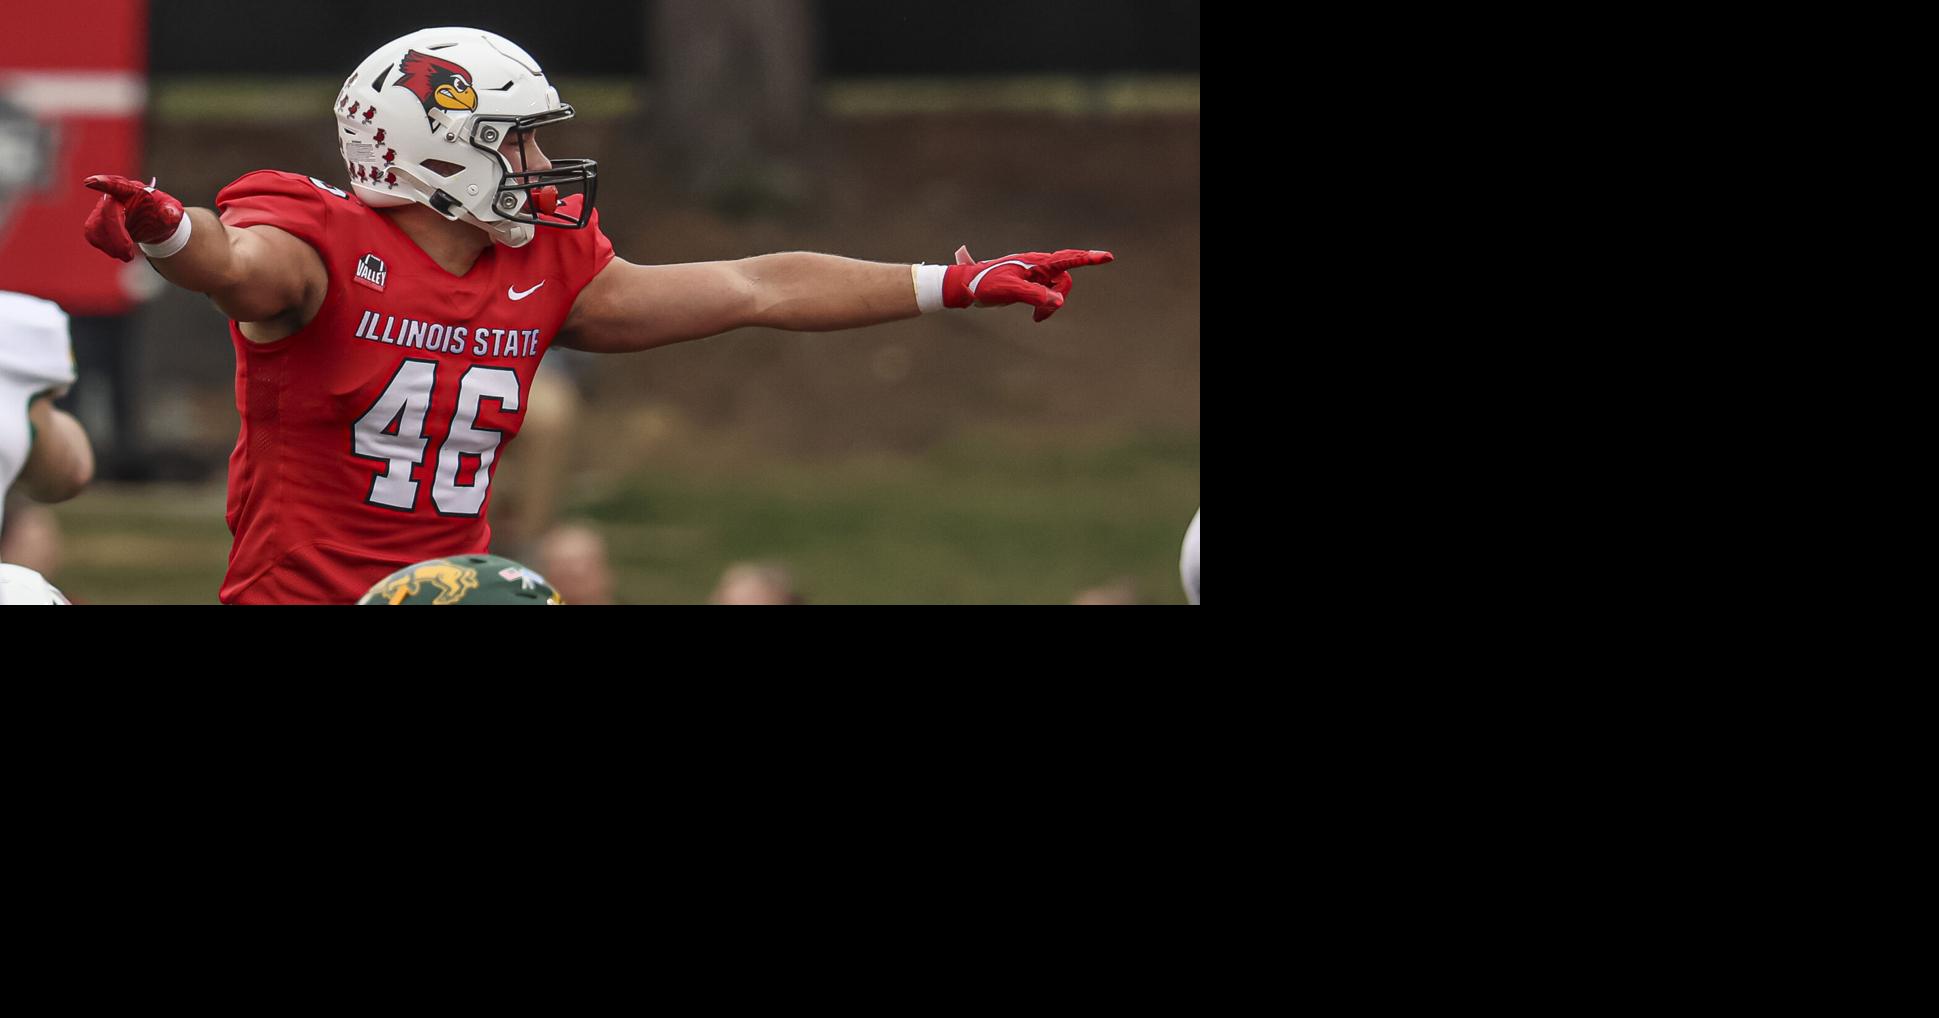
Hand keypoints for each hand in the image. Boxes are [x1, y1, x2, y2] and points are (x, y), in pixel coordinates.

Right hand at [82, 174, 185, 261]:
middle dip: (116, 236)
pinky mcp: (97, 221)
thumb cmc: (164, 212)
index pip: (116, 185)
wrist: (156, 222)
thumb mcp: (173, 210)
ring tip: (127, 255)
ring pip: (96, 226)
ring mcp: (103, 208)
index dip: (103, 183)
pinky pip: (92, 234)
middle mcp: (114, 197)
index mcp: (132, 190)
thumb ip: (172, 211)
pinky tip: (118, 252)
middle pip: (107, 214)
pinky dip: (104, 246)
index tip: (89, 182)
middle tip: (128, 255)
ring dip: (110, 245)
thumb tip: (169, 214)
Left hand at [945, 246, 1113, 321]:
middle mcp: (1038, 265)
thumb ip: (1035, 295)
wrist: (967, 285)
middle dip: (1059, 298)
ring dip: (1051, 305)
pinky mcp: (1030, 281)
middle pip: (1064, 279)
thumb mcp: (1010, 291)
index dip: (1089, 258)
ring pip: (1057, 288)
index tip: (1107, 257)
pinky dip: (1046, 305)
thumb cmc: (986, 285)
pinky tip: (1036, 316)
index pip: (1068, 259)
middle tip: (1039, 318)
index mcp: (1036, 263)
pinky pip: (1048, 292)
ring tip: (1036, 319)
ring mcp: (1034, 273)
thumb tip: (1059, 301)